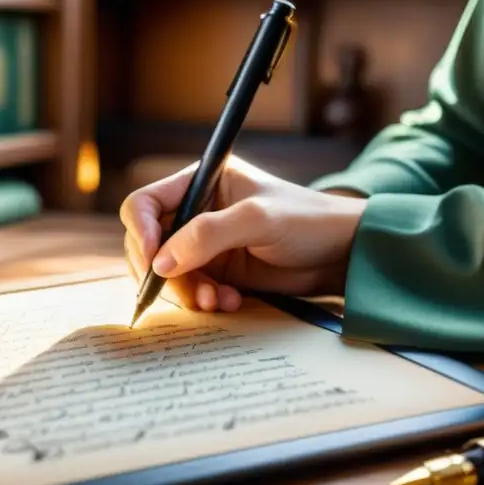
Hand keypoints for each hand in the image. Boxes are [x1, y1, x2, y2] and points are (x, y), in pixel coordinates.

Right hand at [119, 156, 367, 311]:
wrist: (342, 255)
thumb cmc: (307, 221)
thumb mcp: (257, 220)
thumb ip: (207, 235)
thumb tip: (161, 262)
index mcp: (201, 182)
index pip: (146, 203)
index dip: (142, 231)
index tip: (154, 260)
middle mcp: (196, 211)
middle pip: (149, 244)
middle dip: (164, 271)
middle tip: (189, 291)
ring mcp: (204, 245)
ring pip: (167, 273)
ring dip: (186, 291)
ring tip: (217, 301)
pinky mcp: (217, 272)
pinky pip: (191, 291)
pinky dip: (203, 300)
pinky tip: (230, 302)